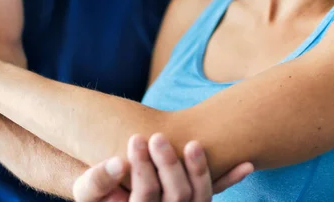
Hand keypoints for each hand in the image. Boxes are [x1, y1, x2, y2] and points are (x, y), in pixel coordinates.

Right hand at [73, 133, 253, 201]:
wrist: (115, 194)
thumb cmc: (98, 191)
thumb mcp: (87, 190)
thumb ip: (97, 180)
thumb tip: (118, 162)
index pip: (146, 195)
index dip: (143, 168)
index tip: (136, 139)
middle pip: (177, 196)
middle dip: (169, 165)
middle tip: (158, 138)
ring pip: (199, 196)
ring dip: (200, 169)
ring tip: (193, 144)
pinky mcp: (195, 199)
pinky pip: (215, 192)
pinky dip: (230, 179)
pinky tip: (246, 164)